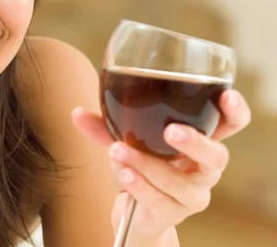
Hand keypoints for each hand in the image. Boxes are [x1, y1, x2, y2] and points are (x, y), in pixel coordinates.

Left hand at [71, 89, 250, 237]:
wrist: (134, 211)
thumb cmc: (141, 165)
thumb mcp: (126, 140)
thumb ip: (105, 126)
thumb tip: (76, 113)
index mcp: (200, 141)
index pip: (231, 125)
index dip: (235, 112)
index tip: (225, 97)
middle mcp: (204, 168)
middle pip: (216, 156)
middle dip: (195, 143)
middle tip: (170, 131)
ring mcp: (192, 194)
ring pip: (179, 181)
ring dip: (147, 164)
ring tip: (118, 151)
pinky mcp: (174, 213)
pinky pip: (160, 201)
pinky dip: (140, 186)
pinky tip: (126, 175)